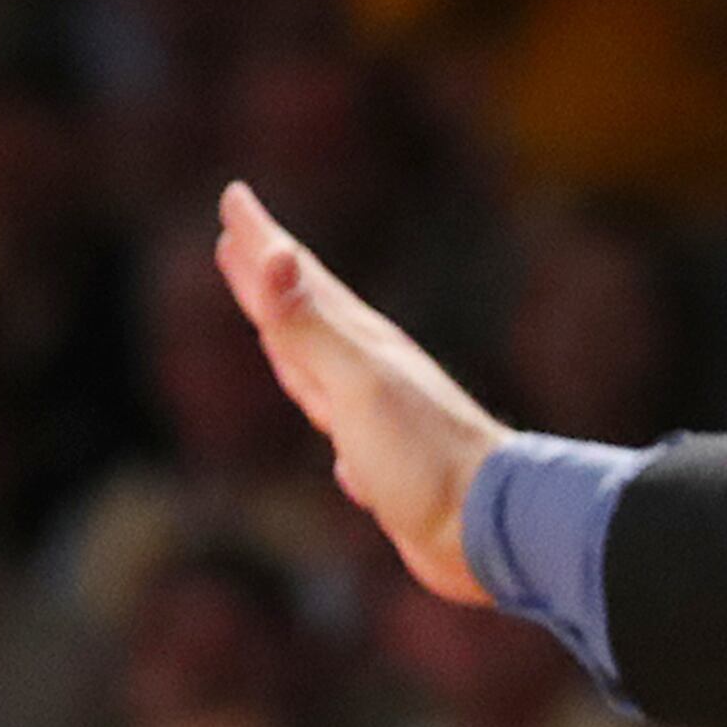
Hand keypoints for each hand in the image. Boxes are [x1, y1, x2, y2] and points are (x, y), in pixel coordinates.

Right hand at [214, 180, 507, 604]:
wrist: (493, 529)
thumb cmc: (425, 458)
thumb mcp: (359, 385)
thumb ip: (310, 327)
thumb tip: (276, 254)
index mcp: (361, 348)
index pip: (297, 281)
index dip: (261, 241)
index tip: (234, 197)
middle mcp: (372, 373)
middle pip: (309, 312)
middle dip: (269, 277)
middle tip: (239, 239)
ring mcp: (383, 418)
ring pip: (323, 367)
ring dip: (294, 340)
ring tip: (271, 321)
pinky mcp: (390, 466)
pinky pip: (345, 427)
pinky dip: (327, 412)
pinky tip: (332, 429)